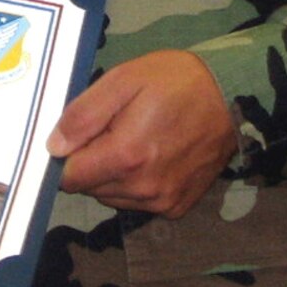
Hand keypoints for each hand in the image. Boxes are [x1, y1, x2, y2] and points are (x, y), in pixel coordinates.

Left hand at [49, 50, 236, 218]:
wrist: (232, 96)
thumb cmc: (175, 81)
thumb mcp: (122, 80)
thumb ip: (83, 115)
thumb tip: (54, 148)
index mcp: (127, 156)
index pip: (69, 177)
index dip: (69, 155)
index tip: (85, 134)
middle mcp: (144, 188)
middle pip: (89, 188)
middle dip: (92, 162)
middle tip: (115, 130)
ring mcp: (163, 202)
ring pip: (111, 197)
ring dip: (112, 175)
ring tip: (136, 141)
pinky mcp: (177, 207)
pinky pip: (137, 202)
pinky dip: (135, 184)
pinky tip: (152, 157)